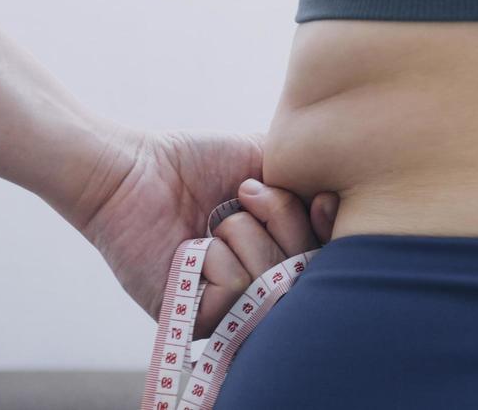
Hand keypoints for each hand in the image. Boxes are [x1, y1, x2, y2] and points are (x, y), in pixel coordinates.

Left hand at [74, 128, 339, 336]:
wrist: (137, 168)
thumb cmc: (197, 161)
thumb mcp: (270, 159)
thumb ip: (311, 178)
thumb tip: (340, 200)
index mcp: (283, 246)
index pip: (332, 255)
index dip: (333, 228)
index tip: (316, 199)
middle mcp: (263, 280)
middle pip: (310, 268)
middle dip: (284, 220)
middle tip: (246, 193)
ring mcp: (232, 303)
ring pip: (272, 281)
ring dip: (245, 234)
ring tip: (216, 219)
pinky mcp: (197, 318)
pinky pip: (235, 292)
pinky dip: (217, 258)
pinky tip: (195, 246)